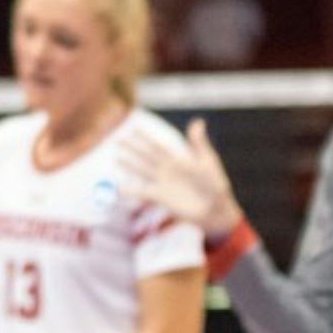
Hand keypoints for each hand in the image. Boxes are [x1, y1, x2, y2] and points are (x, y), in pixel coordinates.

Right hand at [120, 118, 242, 239]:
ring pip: (141, 171)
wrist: (216, 211)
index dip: (145, 137)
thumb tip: (198, 121)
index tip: (133, 128)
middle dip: (132, 148)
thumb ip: (199, 144)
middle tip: (117, 140)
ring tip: (116, 159)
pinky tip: (119, 189)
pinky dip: (130, 191)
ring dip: (129, 165)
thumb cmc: (215, 186)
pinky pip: (142, 192)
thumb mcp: (207, 162)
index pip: (157, 145)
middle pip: (145, 156)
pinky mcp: (160, 197)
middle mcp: (167, 170)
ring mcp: (162, 183)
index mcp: (177, 160)